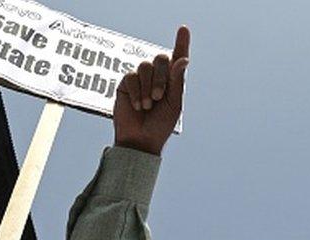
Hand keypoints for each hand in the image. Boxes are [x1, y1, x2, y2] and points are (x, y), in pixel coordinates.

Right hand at [113, 26, 189, 154]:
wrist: (141, 140)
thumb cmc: (161, 125)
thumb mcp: (174, 103)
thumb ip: (177, 80)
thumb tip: (183, 59)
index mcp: (172, 80)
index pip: (177, 57)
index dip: (181, 43)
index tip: (183, 29)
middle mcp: (157, 76)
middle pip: (160, 58)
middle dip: (161, 77)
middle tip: (159, 97)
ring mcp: (140, 79)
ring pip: (145, 66)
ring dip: (148, 86)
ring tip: (148, 105)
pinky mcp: (126, 84)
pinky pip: (131, 77)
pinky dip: (137, 92)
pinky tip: (138, 106)